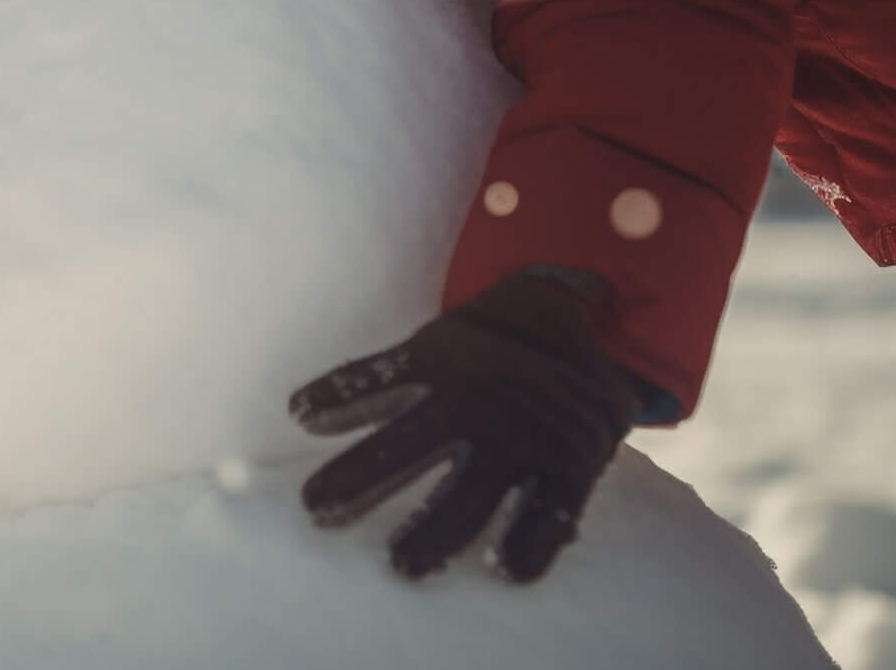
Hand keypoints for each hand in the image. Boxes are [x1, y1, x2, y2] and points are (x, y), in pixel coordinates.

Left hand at [287, 270, 642, 583]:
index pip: (375, 380)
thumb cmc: (503, 336)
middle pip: (402, 449)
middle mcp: (476, 399)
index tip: (298, 414)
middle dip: (355, 481)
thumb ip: (396, 370)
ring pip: (466, 497)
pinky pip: (548, 511)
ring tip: (402, 564)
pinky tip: (508, 570)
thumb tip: (307, 411)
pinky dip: (529, 542)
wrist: (597, 325)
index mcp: (443, 359)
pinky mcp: (569, 463)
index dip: (335, 397)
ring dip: (432, 533)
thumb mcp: (451, 333)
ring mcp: (522, 435)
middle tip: (314, 509)